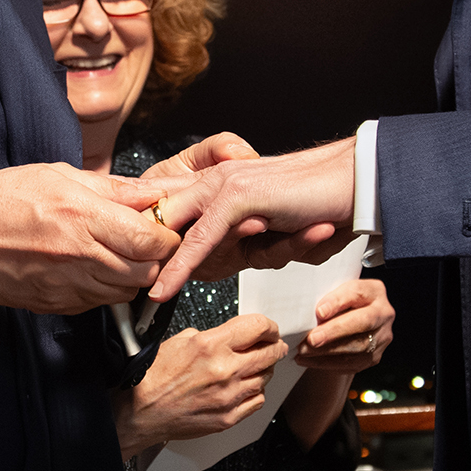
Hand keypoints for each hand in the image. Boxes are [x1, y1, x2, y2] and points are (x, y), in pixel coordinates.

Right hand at [0, 163, 177, 314]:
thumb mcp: (57, 175)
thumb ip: (112, 188)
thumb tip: (152, 192)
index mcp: (81, 216)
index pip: (150, 239)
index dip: (166, 234)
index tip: (162, 225)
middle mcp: (78, 255)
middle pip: (146, 270)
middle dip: (155, 256)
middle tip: (145, 239)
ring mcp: (68, 285)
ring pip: (126, 291)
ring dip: (132, 274)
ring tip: (117, 251)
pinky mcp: (57, 304)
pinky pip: (99, 303)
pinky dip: (106, 288)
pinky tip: (93, 266)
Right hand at [112, 312, 286, 458]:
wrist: (141, 411)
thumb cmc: (154, 378)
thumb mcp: (180, 340)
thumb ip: (212, 335)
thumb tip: (232, 336)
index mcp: (210, 345)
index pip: (259, 328)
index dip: (269, 327)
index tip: (269, 329)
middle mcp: (223, 370)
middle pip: (270, 353)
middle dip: (274, 346)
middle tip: (273, 345)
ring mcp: (229, 396)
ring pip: (266, 377)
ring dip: (264, 369)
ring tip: (254, 366)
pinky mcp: (229, 417)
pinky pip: (257, 400)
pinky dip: (255, 391)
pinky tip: (245, 386)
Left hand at [146, 139, 358, 298]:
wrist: (354, 182)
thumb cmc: (321, 203)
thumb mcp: (274, 223)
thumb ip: (251, 234)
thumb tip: (243, 252)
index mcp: (222, 180)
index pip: (173, 208)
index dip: (149, 236)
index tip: (126, 263)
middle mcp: (217, 178)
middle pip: (162, 216)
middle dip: (138, 248)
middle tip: (116, 281)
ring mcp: (225, 184)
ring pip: (175, 229)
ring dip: (152, 262)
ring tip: (129, 293)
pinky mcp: (238, 197)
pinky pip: (200, 239)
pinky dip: (179, 266)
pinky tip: (162, 287)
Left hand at [293, 278, 392, 372]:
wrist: (345, 326)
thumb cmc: (336, 305)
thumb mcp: (333, 295)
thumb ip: (327, 301)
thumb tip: (314, 315)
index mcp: (374, 291)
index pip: (357, 293)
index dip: (338, 302)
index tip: (319, 312)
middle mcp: (384, 313)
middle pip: (363, 322)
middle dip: (335, 331)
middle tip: (311, 339)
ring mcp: (382, 337)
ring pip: (358, 347)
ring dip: (327, 351)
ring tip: (304, 351)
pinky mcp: (374, 356)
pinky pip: (352, 363)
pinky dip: (327, 363)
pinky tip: (308, 360)